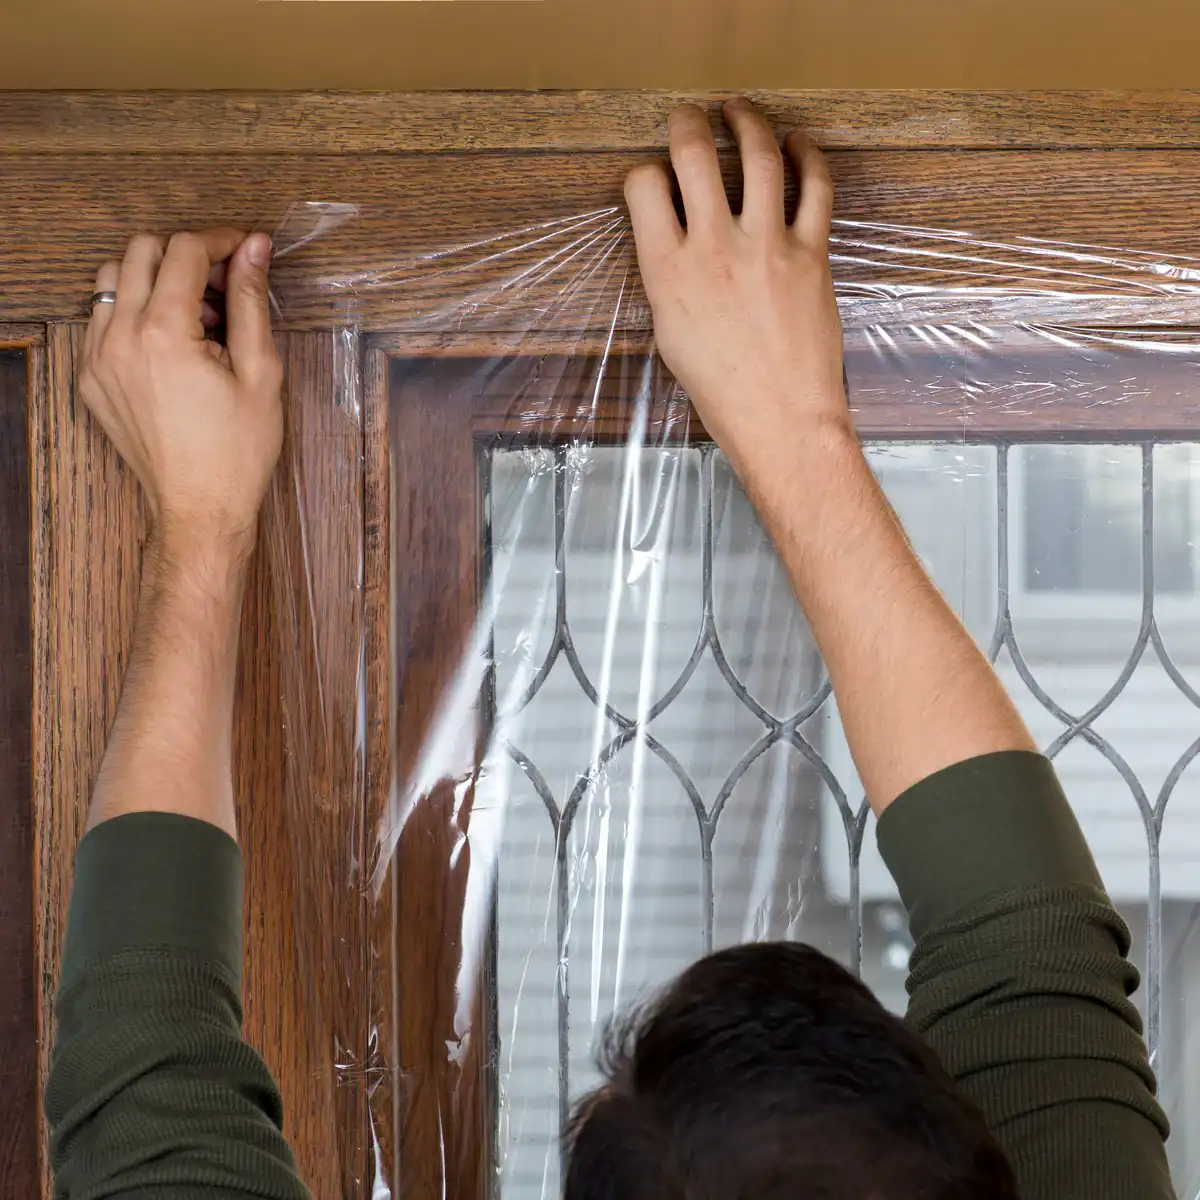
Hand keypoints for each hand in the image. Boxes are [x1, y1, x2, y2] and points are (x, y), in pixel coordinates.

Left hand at [81, 228, 283, 560]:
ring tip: (196, 313)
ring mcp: (98, 358)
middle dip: (186, 253)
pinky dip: (135, 311)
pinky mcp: (91, 378)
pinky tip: (172, 342)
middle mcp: (120, 338)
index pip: (184, 250)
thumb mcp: (260, 371)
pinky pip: (103, 319)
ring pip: (114, 279)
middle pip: (142, 250)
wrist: (200, 507)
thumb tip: (254, 248)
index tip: (245, 250)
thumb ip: (251, 300)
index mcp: (165, 334)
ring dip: (154, 278)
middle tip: (223, 283)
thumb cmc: (238, 450)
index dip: (221, 241)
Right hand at [624, 99, 847, 479]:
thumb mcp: (669, 333)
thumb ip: (670, 277)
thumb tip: (676, 241)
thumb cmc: (721, 390)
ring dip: (746, 121)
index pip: (644, 187)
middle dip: (686, 123)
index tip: (653, 179)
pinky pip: (815, 187)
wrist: (780, 418)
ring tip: (738, 110)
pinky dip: (807, 156)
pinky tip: (797, 143)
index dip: (644, 174)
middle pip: (694, 154)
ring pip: (757, 156)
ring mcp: (767, 245)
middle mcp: (714, 247)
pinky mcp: (811, 252)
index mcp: (668, 270)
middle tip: (688, 117)